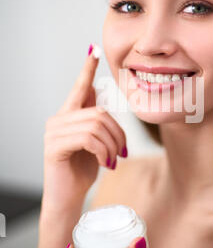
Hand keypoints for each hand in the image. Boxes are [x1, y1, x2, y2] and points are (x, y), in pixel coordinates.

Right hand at [42, 43, 126, 210]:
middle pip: (99, 112)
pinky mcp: (54, 147)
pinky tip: (105, 163)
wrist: (68, 198)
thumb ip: (93, 117)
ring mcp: (54, 133)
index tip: (94, 50)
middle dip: (118, 133)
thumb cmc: (82, 169)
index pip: (80, 87)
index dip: (88, 69)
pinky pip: (88, 139)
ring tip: (114, 160)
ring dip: (112, 145)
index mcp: (69, 115)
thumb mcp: (94, 141)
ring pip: (96, 125)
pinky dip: (103, 152)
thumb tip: (97, 90)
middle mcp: (58, 120)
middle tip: (123, 152)